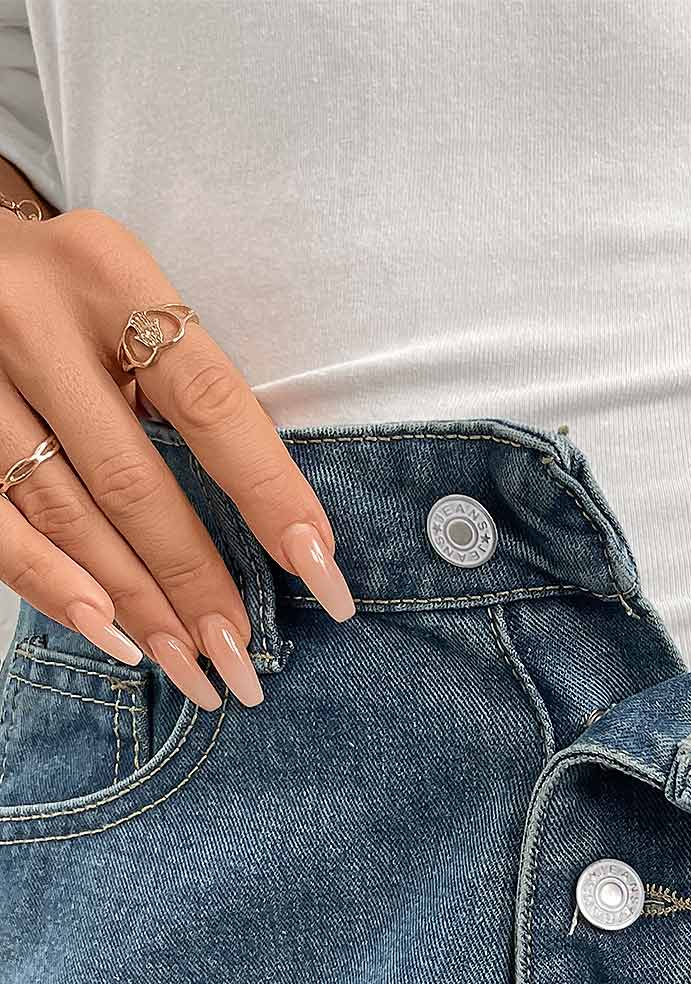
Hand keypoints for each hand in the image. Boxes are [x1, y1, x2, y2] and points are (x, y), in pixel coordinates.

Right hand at [0, 206, 354, 708]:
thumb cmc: (70, 293)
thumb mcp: (131, 300)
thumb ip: (186, 384)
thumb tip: (278, 522)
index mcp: (110, 275)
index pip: (210, 402)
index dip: (269, 493)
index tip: (321, 567)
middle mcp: (32, 321)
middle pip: (130, 477)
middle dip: (193, 579)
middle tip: (241, 652)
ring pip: (63, 514)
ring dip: (133, 603)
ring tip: (190, 665)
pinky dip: (52, 587)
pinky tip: (108, 633)